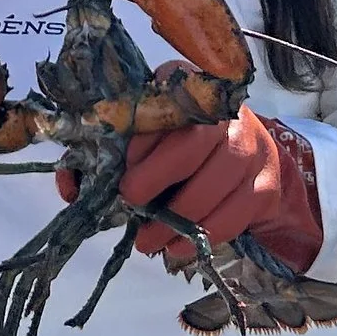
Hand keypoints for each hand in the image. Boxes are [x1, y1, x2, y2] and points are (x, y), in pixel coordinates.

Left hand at [60, 110, 320, 272]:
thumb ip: (104, 157)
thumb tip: (71, 187)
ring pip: (218, 179)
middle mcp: (223, 111)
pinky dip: (206, 234)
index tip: (119, 169)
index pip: (162, 106)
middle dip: (158, 176)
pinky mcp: (265, 183)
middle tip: (131, 203)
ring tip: (149, 242)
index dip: (139, 140)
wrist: (245, 158)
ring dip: (179, 217)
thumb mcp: (142, 141)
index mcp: (184, 87)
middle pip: (194, 140)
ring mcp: (250, 146)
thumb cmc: (177, 148)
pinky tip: (180, 248)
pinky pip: (238, 211)